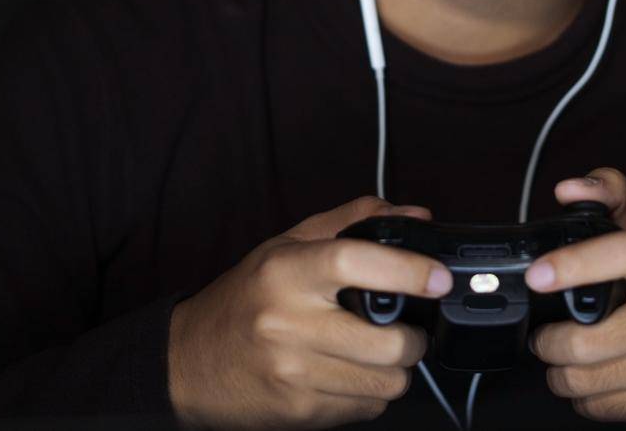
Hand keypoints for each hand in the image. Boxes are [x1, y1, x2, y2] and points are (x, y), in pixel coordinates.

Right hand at [168, 195, 450, 428]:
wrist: (186, 363)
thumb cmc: (242, 300)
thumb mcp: (286, 246)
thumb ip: (351, 223)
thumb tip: (414, 215)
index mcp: (286, 273)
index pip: (355, 262)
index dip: (408, 269)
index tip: (438, 277)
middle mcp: (288, 323)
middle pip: (388, 340)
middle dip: (414, 337)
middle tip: (406, 328)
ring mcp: (293, 373)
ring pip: (386, 381)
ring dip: (395, 369)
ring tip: (376, 353)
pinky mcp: (299, 411)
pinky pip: (366, 407)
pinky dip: (369, 393)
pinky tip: (348, 375)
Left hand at [526, 168, 625, 427]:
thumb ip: (613, 196)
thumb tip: (568, 189)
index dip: (575, 264)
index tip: (537, 274)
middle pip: (588, 340)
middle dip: (548, 342)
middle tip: (545, 335)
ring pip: (588, 380)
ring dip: (561, 374)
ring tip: (565, 358)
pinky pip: (603, 407)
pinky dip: (585, 398)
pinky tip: (596, 379)